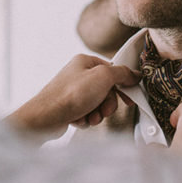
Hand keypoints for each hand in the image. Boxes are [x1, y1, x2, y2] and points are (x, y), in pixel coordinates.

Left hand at [7, 54, 139, 134]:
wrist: (46, 117)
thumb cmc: (71, 94)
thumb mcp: (103, 77)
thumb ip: (122, 73)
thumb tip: (134, 74)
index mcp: (85, 62)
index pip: (112, 70)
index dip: (122, 84)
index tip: (130, 97)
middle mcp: (78, 75)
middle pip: (106, 90)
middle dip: (107, 103)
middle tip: (104, 110)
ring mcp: (72, 92)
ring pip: (97, 104)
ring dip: (97, 113)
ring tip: (90, 117)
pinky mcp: (68, 107)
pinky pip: (86, 113)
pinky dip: (86, 118)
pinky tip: (79, 120)